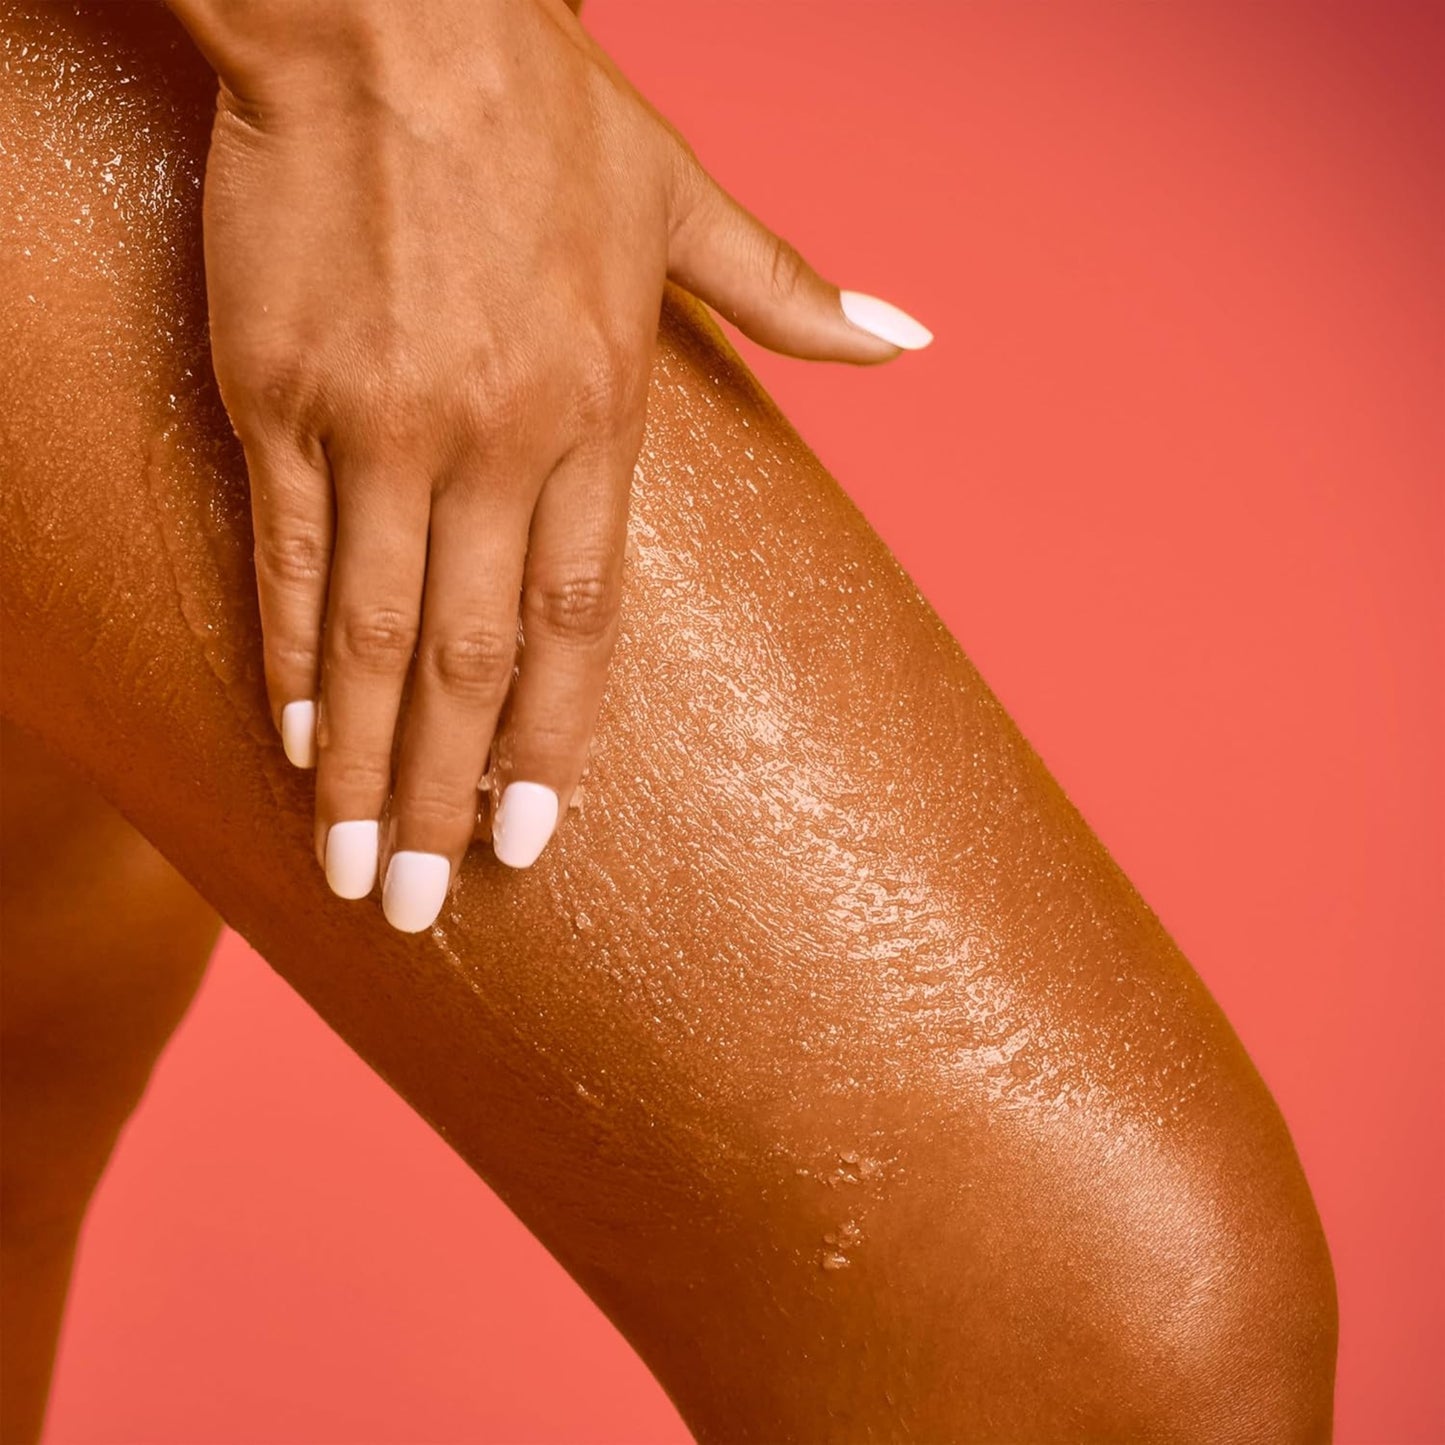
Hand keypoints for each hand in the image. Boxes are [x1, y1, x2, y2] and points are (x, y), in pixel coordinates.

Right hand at [182, 0, 931, 930]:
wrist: (391, 11)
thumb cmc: (546, 108)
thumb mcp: (687, 198)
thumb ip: (793, 292)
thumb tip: (915, 340)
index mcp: (595, 413)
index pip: (579, 622)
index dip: (551, 744)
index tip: (530, 843)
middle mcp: (493, 441)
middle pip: (473, 660)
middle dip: (447, 796)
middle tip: (419, 905)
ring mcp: (381, 424)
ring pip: (377, 635)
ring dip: (363, 762)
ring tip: (349, 863)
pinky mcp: (279, 393)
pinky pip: (290, 554)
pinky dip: (290, 652)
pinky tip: (288, 735)